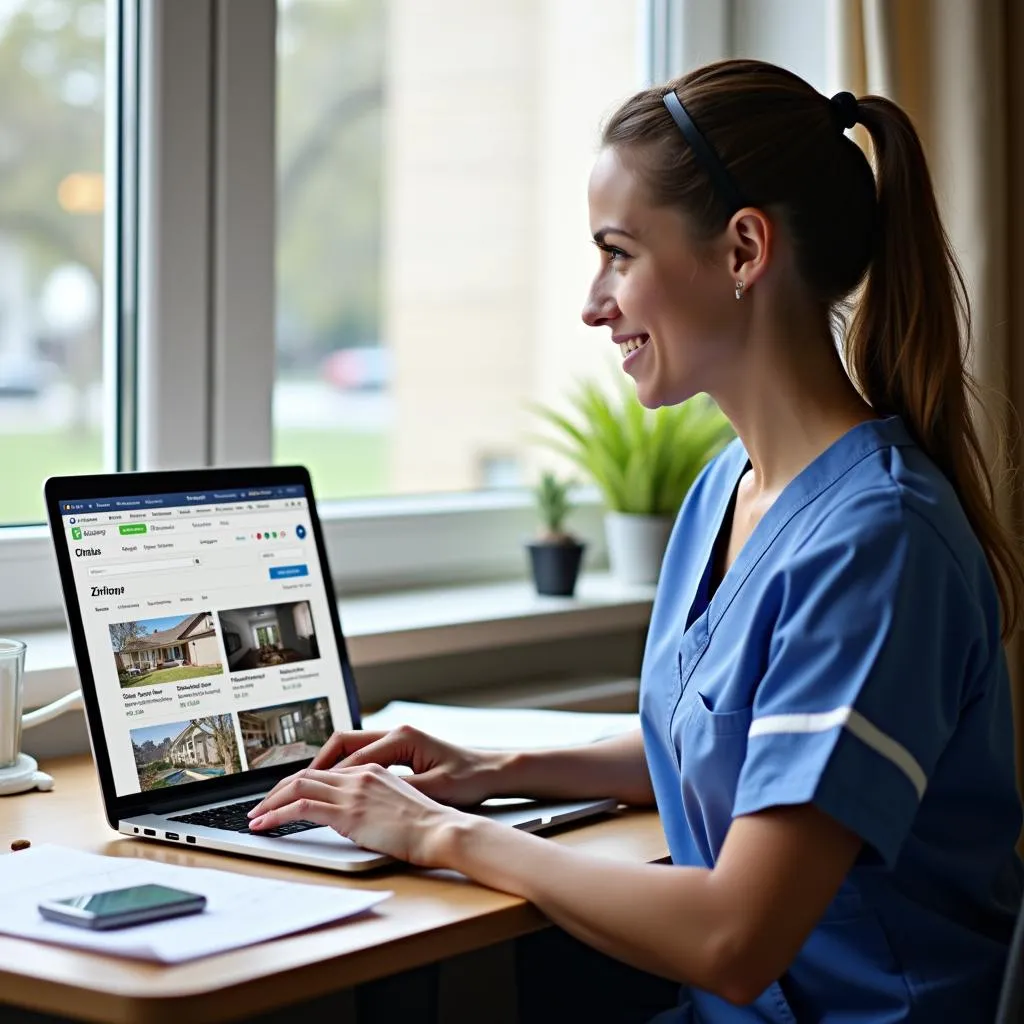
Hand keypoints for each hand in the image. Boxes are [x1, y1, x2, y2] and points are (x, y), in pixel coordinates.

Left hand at [247, 764, 468, 866]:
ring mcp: (353, 791)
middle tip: (262, 806)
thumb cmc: (429, 826)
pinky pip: (302, 807)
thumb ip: (375, 804)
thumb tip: (357, 819)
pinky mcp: (348, 812)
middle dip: (278, 790)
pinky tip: (265, 824)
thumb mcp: (399, 806)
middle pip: (307, 774)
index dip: (301, 783)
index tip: (286, 796)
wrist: (442, 830)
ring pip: (299, 786)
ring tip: (256, 816)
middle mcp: (360, 775)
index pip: (327, 771)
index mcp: (373, 770)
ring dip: (272, 801)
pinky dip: (277, 814)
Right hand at [308, 725, 504, 806]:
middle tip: (289, 790)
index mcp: (401, 739)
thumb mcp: (434, 788)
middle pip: (341, 745)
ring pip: (347, 749)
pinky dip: (342, 771)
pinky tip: (333, 788)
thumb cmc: (468, 778)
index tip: (303, 797)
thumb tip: (363, 798)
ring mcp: (395, 741)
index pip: (351, 759)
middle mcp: (395, 734)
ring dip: (325, 768)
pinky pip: (360, 756)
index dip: (325, 780)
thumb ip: (398, 790)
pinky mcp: (399, 752)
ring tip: (301, 789)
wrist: (492, 771)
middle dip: (313, 768)